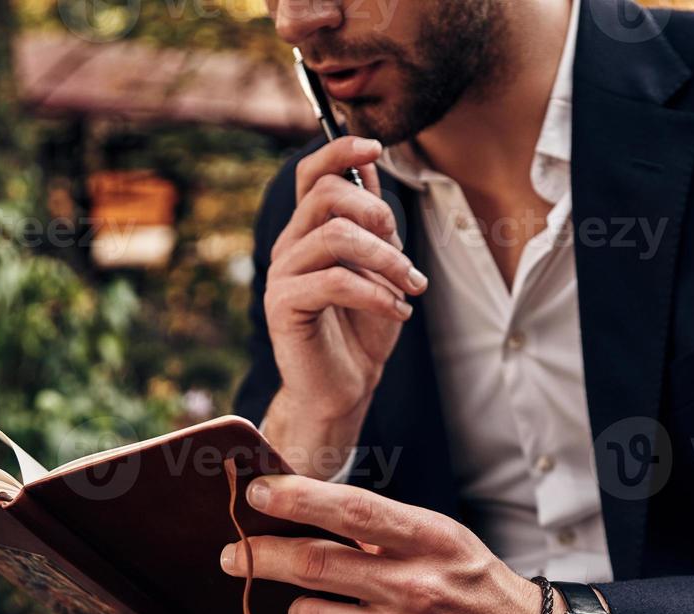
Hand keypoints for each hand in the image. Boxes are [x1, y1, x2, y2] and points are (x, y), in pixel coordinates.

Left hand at [219, 475, 540, 613]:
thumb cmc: (476, 587)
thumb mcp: (444, 540)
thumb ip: (384, 530)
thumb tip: (309, 510)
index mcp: (429, 539)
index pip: (352, 511)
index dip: (297, 498)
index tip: (258, 493)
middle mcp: (418, 586)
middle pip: (315, 565)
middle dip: (260, 556)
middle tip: (236, 555)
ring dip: (298, 613)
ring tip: (311, 612)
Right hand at [263, 136, 427, 428]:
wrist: (344, 387)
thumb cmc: (363, 329)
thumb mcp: (380, 267)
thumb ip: (372, 222)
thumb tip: (371, 164)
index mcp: (309, 231)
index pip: (311, 174)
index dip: (340, 151)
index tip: (376, 146)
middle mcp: (289, 245)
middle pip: (326, 195)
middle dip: (377, 214)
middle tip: (405, 256)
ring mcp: (282, 274)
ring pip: (334, 235)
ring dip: (386, 258)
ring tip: (411, 287)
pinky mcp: (283, 305)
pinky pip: (333, 280)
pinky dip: (376, 293)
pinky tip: (399, 311)